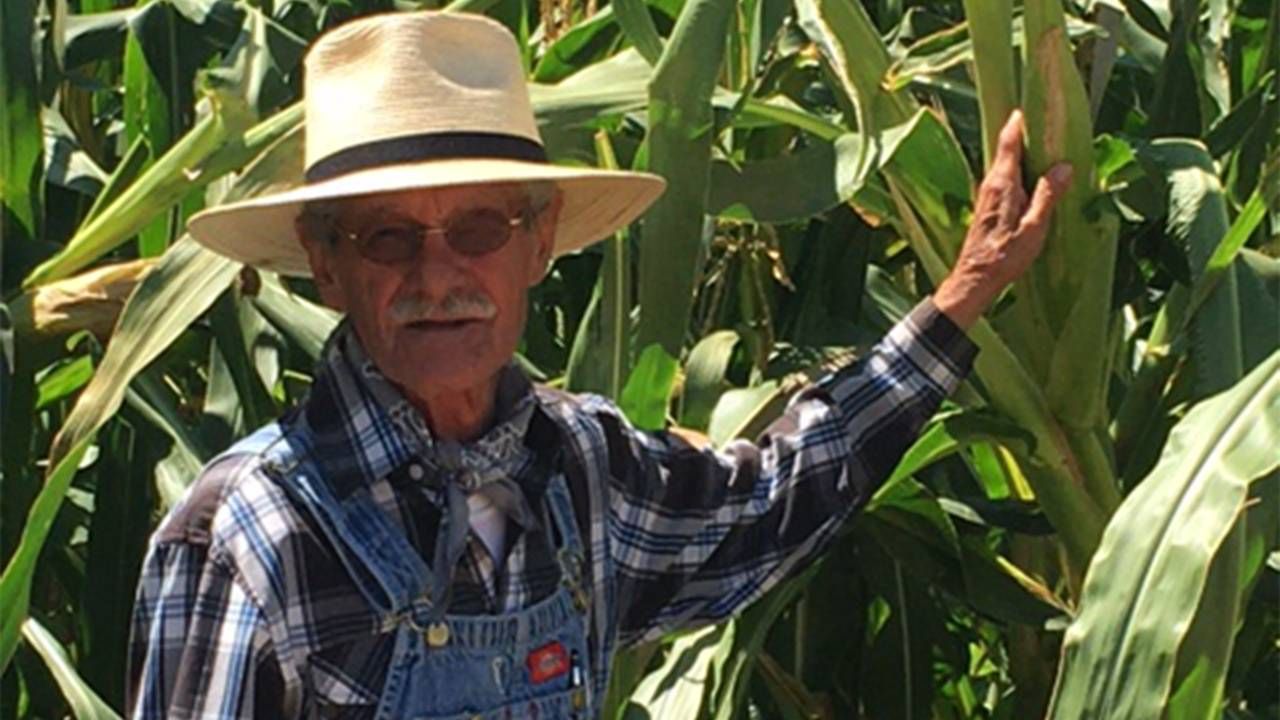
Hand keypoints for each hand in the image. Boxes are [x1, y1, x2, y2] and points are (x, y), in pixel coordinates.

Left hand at [933, 109, 1072, 328]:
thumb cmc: (1004, 257)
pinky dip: (1021, 168)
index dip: (1020, 120)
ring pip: (1007, 162)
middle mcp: (991, 183)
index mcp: (1002, 183)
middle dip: (1026, 131)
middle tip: (1048, 117)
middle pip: (1008, 148)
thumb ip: (1047, 196)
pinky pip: (1006, 177)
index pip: (1009, 140)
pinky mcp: (988, 205)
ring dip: (1025, 150)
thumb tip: (1063, 166)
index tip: (1034, 102)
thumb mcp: (1034, 229)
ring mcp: (987, 194)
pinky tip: (1035, 173)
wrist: (974, 280)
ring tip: (1048, 141)